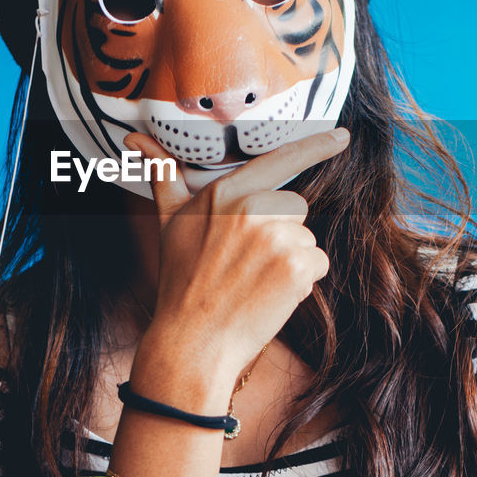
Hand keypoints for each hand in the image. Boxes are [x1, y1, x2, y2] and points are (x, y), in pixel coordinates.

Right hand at [123, 127, 350, 384]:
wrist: (192, 341)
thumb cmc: (181, 281)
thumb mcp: (168, 222)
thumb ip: (162, 176)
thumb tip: (133, 140)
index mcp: (225, 192)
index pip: (279, 160)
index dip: (315, 144)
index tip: (342, 135)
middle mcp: (252, 207)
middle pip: (295, 207)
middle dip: (280, 234)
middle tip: (246, 264)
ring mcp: (276, 236)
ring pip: (307, 238)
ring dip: (290, 260)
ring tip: (254, 281)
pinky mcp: (295, 266)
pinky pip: (317, 264)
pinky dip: (302, 283)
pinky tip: (269, 295)